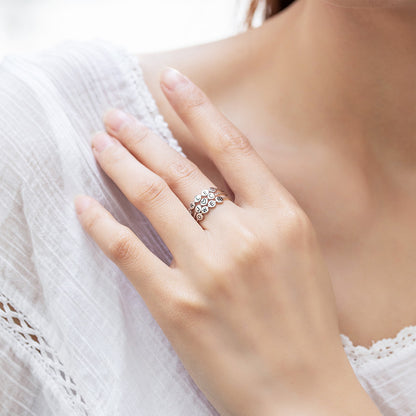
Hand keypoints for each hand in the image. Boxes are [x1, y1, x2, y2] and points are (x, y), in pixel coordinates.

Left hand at [74, 67, 376, 415]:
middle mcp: (243, 234)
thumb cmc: (305, 322)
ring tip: (99, 144)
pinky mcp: (177, 305)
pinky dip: (101, 224)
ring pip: (151, 198)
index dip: (197, 109)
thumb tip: (219, 178)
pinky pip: (128, 251)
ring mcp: (208, 269)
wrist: (304, 392)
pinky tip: (84, 204)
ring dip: (119, 164)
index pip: (231, 146)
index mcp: (281, 217)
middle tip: (115, 117)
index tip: (171, 82)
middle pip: (180, 168)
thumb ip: (263, 210)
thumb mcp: (298, 250)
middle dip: (142, 135)